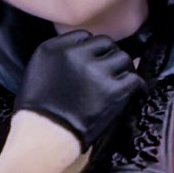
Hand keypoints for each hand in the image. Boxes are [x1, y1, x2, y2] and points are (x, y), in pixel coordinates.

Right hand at [13, 30, 144, 151]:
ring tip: (120, 82)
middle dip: (108, 57)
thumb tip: (81, 53)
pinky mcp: (112, 90)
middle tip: (108, 73)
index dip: (90, 50)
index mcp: (55, 48)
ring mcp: (96, 71)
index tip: (92, 62)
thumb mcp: (36, 70)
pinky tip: (136, 92)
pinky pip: (134, 79)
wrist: (44, 135)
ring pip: (123, 58)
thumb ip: (57, 55)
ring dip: (123, 69)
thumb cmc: (36, 110)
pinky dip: (137, 86)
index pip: (84, 37)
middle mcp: (76, 54)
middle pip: (106, 44)